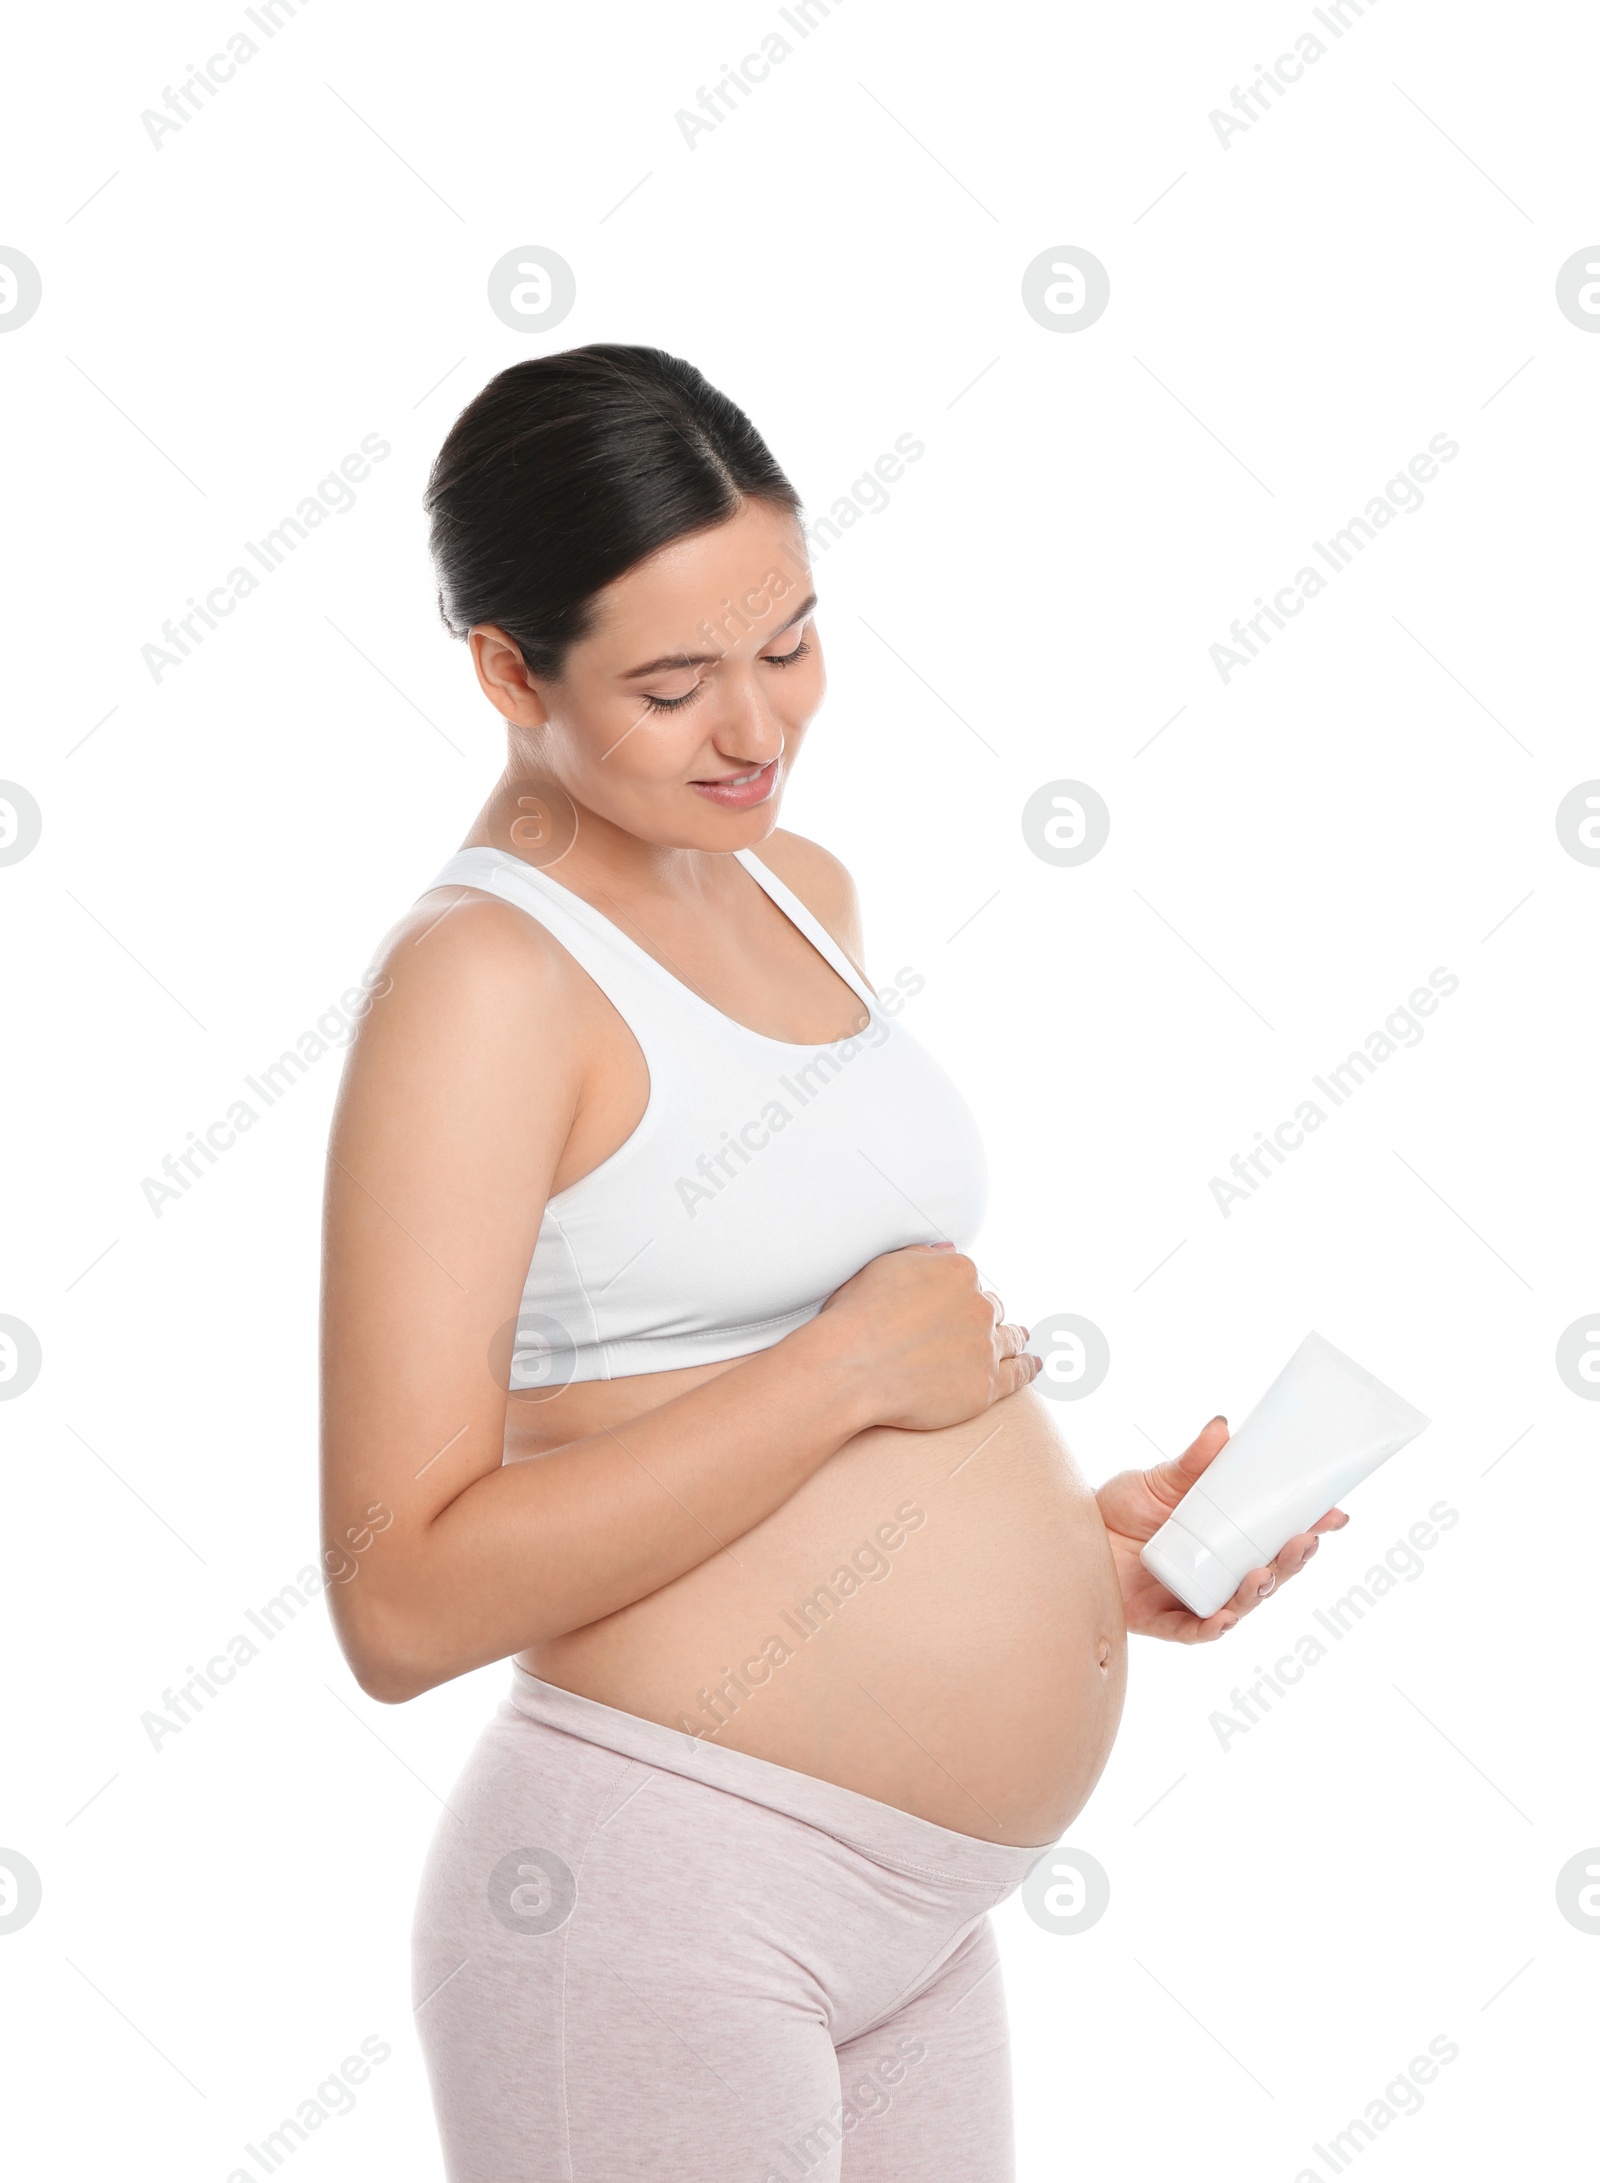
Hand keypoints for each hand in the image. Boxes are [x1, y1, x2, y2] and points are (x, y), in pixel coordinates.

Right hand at [817, 1242, 1038, 1431]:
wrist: (852, 1367)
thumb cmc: (857, 1317)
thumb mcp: (884, 1267)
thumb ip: (923, 1255)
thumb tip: (948, 1249)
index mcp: (958, 1272)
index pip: (970, 1280)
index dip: (962, 1293)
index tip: (956, 1302)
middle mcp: (980, 1305)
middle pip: (993, 1309)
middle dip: (989, 1315)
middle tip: (986, 1324)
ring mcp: (986, 1347)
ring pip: (1010, 1339)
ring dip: (1016, 1338)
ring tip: (1022, 1341)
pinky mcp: (986, 1386)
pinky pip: (1018, 1375)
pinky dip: (1029, 1368)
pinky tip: (1034, 1366)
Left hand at [1096, 1415, 1349, 1642]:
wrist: (1067, 1536)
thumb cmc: (1118, 1510)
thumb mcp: (1159, 1482)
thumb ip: (1192, 1461)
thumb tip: (1221, 1426)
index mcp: (1227, 1538)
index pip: (1277, 1535)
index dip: (1310, 1527)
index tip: (1336, 1514)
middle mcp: (1219, 1572)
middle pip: (1270, 1574)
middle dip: (1293, 1561)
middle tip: (1306, 1542)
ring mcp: (1195, 1598)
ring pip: (1241, 1605)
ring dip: (1259, 1592)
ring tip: (1265, 1574)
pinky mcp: (1164, 1621)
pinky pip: (1194, 1631)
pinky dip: (1212, 1626)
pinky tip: (1225, 1617)